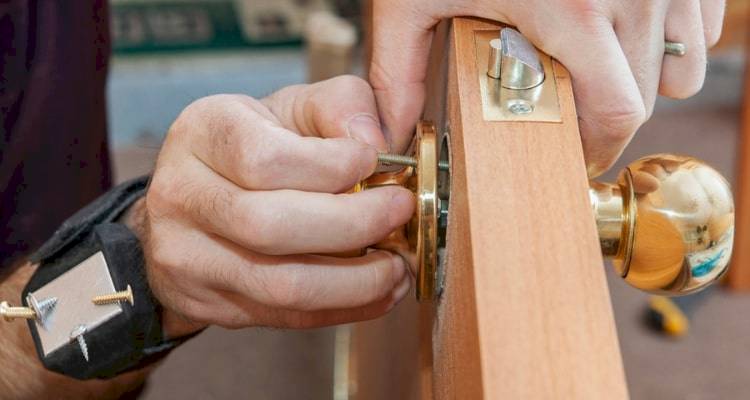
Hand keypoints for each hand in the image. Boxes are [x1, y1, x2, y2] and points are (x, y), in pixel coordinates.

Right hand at [140, 76, 413, 335]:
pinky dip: (345, 308)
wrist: (196, 200)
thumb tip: (375, 140)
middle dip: (354, 225)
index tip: (377, 163)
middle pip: (270, 227)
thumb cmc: (260, 145)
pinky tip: (379, 290)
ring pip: (282, 286)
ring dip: (357, 282)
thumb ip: (344, 105)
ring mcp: (187, 257)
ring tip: (397, 264)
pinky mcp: (208, 302)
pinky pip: (286, 318)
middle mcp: (182, 195)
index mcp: (204, 132)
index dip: (333, 166)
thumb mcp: (296, 108)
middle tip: (400, 213)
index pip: (265, 159)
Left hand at [369, 0, 724, 175]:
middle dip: (608, 119)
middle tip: (571, 115)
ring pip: (679, 64)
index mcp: (574, 10)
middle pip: (646, 97)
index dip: (598, 148)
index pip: (617, 113)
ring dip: (642, 81)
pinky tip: (619, 31)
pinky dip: (666, 40)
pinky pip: (698, 26)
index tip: (575, 156)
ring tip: (593, 70)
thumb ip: (400, 70)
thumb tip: (393, 131)